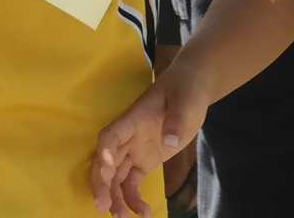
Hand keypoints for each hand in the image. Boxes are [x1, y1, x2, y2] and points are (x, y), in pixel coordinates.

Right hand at [91, 66, 207, 214]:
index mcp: (133, 119)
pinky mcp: (144, 162)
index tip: (106, 170)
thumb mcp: (185, 100)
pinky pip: (133, 183)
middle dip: (101, 183)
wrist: (191, 89)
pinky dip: (134, 199)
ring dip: (115, 197)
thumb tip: (171, 142)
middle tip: (102, 206)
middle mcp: (128, 137)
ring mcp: (134, 150)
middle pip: (106, 161)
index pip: (111, 136)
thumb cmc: (185, 89)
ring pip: (116, 177)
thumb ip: (177, 119)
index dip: (104, 153)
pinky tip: (144, 214)